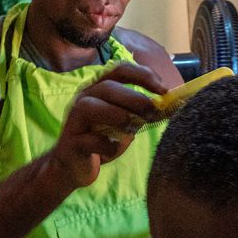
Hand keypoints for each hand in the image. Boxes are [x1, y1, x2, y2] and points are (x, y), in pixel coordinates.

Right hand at [48, 63, 166, 190]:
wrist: (74, 167)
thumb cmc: (102, 139)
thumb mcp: (124, 122)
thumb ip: (139, 111)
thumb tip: (166, 105)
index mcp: (98, 89)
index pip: (119, 70)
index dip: (143, 75)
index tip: (164, 90)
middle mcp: (84, 99)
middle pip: (106, 86)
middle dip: (134, 98)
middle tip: (153, 112)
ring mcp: (74, 120)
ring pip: (89, 106)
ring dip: (117, 115)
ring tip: (133, 128)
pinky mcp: (71, 143)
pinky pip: (89, 140)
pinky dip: (106, 144)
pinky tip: (114, 148)